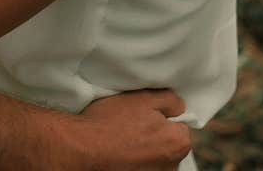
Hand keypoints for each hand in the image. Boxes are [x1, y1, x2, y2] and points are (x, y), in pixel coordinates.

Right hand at [56, 89, 193, 170]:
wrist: (82, 147)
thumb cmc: (111, 122)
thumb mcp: (144, 97)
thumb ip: (170, 100)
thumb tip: (179, 107)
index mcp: (178, 142)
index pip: (180, 126)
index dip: (162, 117)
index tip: (144, 116)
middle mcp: (172, 166)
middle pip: (168, 145)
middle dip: (155, 137)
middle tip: (132, 126)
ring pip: (155, 159)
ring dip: (144, 152)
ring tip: (122, 142)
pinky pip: (142, 168)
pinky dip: (134, 163)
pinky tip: (119, 155)